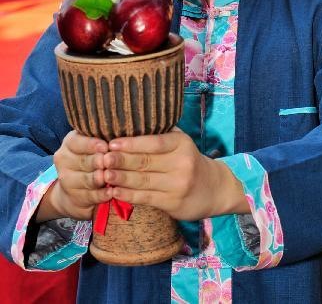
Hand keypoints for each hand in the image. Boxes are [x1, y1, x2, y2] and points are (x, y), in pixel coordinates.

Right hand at [36, 131, 109, 222]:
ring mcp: (66, 180)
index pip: (76, 142)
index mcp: (70, 142)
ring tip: (109, 177)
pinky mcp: (73, 197)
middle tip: (108, 162)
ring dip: (98, 179)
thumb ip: (104, 139)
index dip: (91, 144)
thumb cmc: (95, 156)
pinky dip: (100, 195)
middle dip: (96, 162)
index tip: (105, 146)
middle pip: (82, 161)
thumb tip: (117, 139)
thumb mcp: (97, 144)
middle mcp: (64, 160)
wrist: (77, 186)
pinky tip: (110, 193)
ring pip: (84, 179)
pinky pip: (88, 196)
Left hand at [103, 128, 249, 220]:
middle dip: (121, 160)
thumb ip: (161, 134)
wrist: (214, 188)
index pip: (154, 142)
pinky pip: (146, 198)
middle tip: (102, 159)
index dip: (132, 143)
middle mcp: (182, 163)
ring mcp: (178, 184)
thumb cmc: (189, 160)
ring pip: (143, 181)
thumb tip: (128, 124)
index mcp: (182, 143)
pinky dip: (128, 195)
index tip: (112, 142)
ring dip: (120, 178)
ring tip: (103, 175)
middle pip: (146, 162)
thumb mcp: (181, 143)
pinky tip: (114, 192)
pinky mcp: (173, 203)